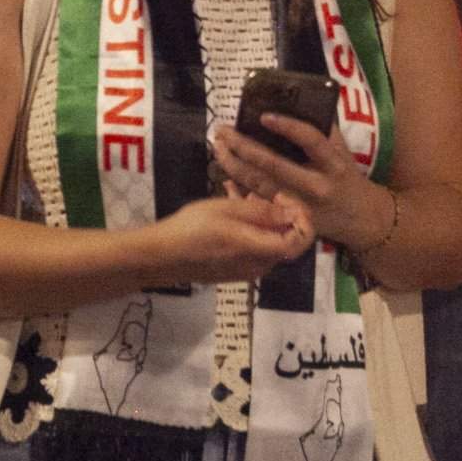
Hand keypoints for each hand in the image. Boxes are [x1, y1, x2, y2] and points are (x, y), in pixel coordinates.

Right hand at [154, 192, 316, 285]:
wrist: (160, 257)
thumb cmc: (191, 229)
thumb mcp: (227, 211)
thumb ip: (262, 213)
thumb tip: (293, 212)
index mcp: (260, 250)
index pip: (301, 241)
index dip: (301, 218)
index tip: (282, 197)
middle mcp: (260, 266)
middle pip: (285, 238)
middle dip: (276, 211)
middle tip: (255, 190)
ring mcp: (247, 270)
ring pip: (267, 239)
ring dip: (259, 216)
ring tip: (237, 193)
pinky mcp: (235, 269)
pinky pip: (253, 246)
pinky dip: (248, 227)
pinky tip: (228, 208)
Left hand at [212, 118, 385, 249]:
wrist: (361, 219)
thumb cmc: (348, 178)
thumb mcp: (344, 152)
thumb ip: (324, 132)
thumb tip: (298, 105)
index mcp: (333, 164)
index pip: (311, 141)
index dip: (288, 127)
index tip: (264, 116)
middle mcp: (316, 186)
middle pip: (274, 166)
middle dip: (244, 147)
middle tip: (223, 131)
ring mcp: (299, 206)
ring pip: (260, 185)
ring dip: (234, 165)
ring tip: (218, 147)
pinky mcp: (288, 220)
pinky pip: (259, 201)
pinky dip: (240, 186)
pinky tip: (225, 172)